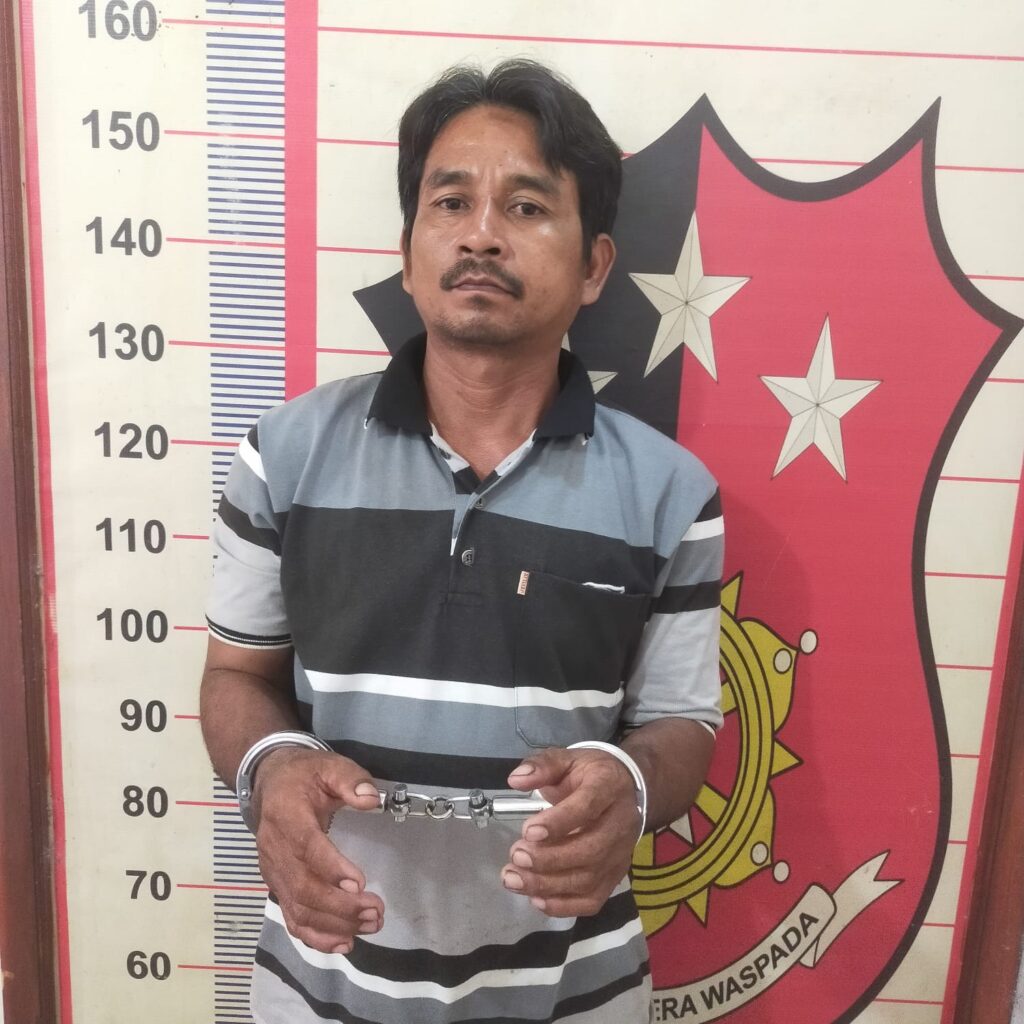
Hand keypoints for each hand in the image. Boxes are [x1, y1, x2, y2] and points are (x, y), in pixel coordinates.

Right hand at [252, 748, 384, 952]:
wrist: (270, 782)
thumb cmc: (304, 775)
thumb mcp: (329, 765)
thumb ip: (351, 779)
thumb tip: (371, 799)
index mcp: (286, 815)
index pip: (306, 847)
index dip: (331, 868)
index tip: (360, 882)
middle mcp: (274, 849)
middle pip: (303, 887)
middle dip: (340, 905)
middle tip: (375, 910)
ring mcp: (273, 872)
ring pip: (298, 909)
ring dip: (334, 924)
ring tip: (370, 925)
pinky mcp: (277, 886)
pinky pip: (292, 918)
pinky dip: (316, 936)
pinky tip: (344, 943)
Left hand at [500, 747, 638, 916]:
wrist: (627, 788)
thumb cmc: (591, 774)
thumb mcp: (568, 759)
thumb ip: (542, 766)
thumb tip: (516, 779)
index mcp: (608, 788)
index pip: (587, 808)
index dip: (558, 823)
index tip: (527, 830)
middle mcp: (620, 824)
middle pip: (589, 851)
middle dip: (548, 859)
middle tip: (516, 855)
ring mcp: (620, 854)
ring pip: (588, 879)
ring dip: (548, 885)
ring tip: (513, 878)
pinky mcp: (615, 875)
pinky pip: (593, 900)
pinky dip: (564, 906)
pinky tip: (536, 899)